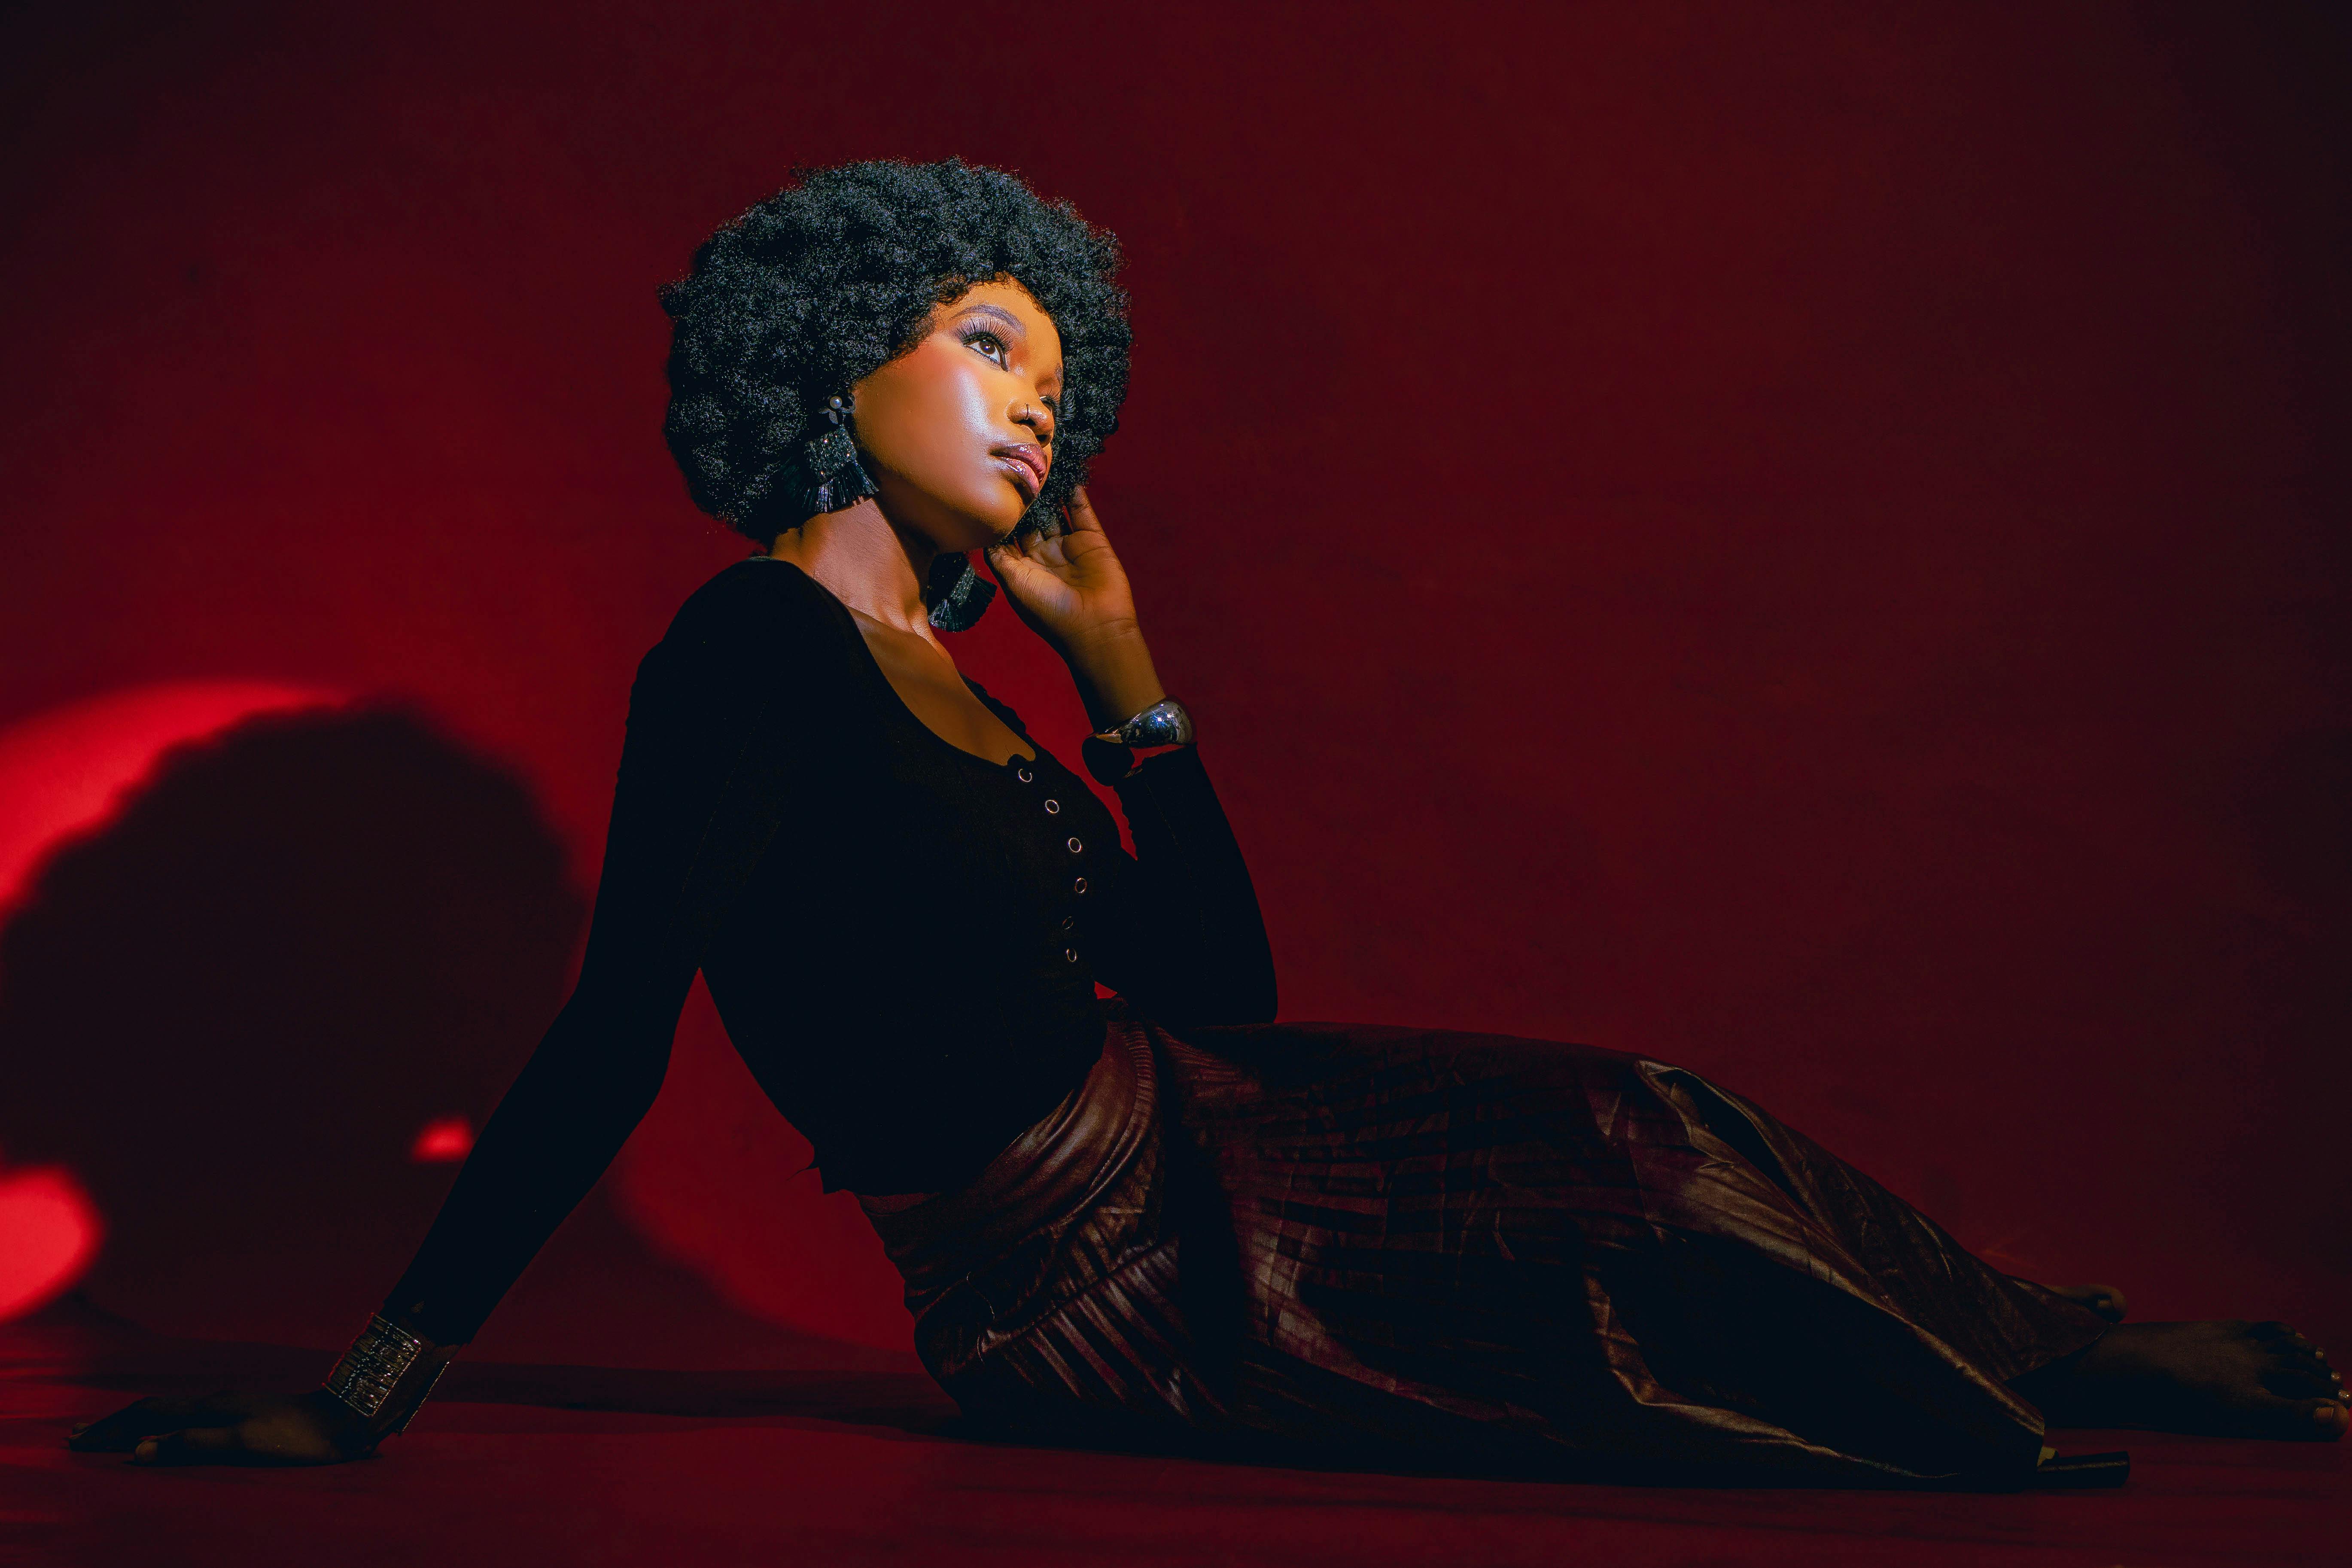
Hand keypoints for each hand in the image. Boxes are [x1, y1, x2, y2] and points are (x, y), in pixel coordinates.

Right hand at [67, 1387, 374, 1465]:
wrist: (343, 1420)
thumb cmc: (296, 1437)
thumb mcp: (243, 1443)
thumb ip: (193, 1444)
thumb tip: (141, 1450)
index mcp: (211, 1405)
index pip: (148, 1414)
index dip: (112, 1428)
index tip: (77, 1439)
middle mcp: (216, 1399)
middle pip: (153, 1409)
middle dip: (115, 1423)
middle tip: (78, 1435)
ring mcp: (230, 1403)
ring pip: (171, 1411)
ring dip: (138, 1421)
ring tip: (113, 1430)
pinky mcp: (244, 1412)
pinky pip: (189, 1416)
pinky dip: (164, 1424)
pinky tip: (168, 1429)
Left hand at [982, 486, 1140, 653]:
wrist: (1095, 626)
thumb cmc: (1049, 610)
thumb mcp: (1014, 584)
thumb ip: (999, 556)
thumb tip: (984, 533)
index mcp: (1024, 567)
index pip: (1009, 535)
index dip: (1002, 516)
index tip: (989, 490)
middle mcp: (1045, 554)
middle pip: (1032, 520)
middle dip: (1023, 500)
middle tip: (1012, 471)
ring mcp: (1069, 545)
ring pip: (1056, 511)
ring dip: (1048, 492)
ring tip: (1036, 465)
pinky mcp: (1091, 538)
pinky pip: (1081, 510)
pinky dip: (1074, 492)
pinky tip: (1064, 472)